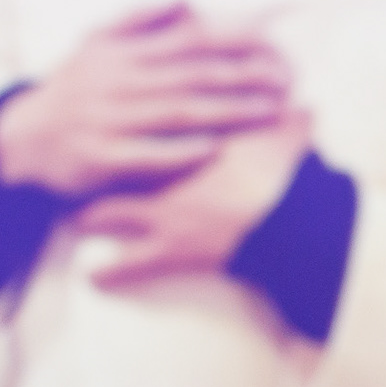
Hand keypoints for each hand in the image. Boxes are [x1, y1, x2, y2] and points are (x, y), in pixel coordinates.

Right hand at [0, 4, 291, 199]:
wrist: (22, 139)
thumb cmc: (72, 88)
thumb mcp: (95, 42)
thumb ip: (139, 19)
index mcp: (123, 52)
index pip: (189, 38)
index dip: (235, 40)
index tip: (274, 45)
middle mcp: (118, 82)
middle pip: (192, 75)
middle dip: (243, 75)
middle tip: (286, 79)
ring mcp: (109, 120)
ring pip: (178, 112)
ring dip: (227, 111)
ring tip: (267, 111)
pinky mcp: (100, 158)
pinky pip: (147, 155)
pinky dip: (180, 151)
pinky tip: (214, 149)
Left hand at [71, 113, 312, 286]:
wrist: (292, 214)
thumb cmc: (291, 172)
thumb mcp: (293, 135)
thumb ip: (292, 120)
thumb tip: (310, 107)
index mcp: (192, 141)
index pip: (146, 127)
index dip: (124, 126)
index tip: (105, 126)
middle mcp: (167, 173)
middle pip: (112, 166)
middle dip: (92, 169)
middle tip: (75, 168)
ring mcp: (164, 213)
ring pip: (105, 214)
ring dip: (90, 219)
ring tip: (76, 222)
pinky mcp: (171, 252)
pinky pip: (128, 266)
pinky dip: (110, 274)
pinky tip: (94, 279)